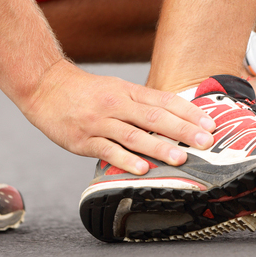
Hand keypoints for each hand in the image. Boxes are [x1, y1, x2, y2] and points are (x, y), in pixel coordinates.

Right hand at [17, 59, 216, 174]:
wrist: (45, 87)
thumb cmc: (86, 92)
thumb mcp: (117, 89)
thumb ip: (143, 103)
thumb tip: (176, 118)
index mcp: (128, 92)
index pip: (164, 101)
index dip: (189, 113)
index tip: (210, 125)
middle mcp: (117, 105)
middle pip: (154, 117)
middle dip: (183, 131)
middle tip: (205, 143)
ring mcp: (99, 122)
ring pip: (134, 135)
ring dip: (159, 147)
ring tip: (180, 158)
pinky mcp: (82, 140)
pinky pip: (107, 150)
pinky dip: (125, 160)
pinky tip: (142, 169)